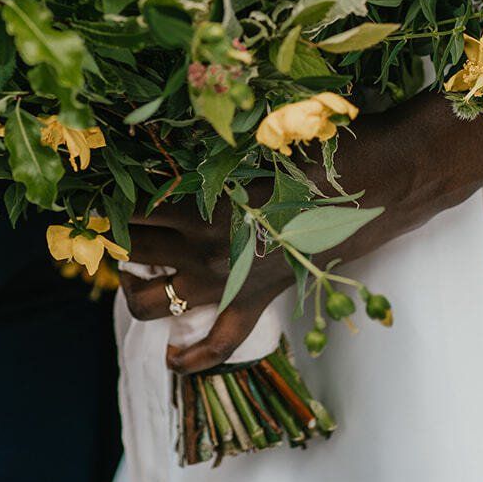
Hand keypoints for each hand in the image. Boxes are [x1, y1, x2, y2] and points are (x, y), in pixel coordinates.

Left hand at [122, 103, 450, 374]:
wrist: (384, 179)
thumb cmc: (322, 143)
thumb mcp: (260, 133)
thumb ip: (214, 137)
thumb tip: (173, 123)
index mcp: (204, 202)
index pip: (133, 206)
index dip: (108, 195)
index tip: (98, 182)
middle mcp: (207, 248)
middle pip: (132, 251)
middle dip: (114, 235)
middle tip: (113, 218)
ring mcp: (229, 280)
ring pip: (152, 303)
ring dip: (135, 286)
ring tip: (135, 266)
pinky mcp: (259, 298)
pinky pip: (218, 343)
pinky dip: (191, 357)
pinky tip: (172, 357)